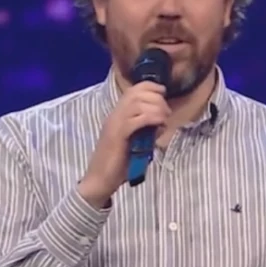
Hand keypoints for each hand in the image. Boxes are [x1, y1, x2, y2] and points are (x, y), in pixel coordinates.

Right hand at [78, 81, 169, 206]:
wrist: (99, 180)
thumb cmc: (117, 164)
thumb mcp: (134, 142)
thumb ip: (144, 130)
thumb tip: (161, 123)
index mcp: (117, 114)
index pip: (134, 89)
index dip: (151, 87)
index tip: (164, 93)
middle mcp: (115, 115)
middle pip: (137, 93)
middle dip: (157, 98)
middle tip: (166, 112)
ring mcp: (115, 123)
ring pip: (137, 103)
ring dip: (156, 108)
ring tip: (164, 119)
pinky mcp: (118, 134)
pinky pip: (137, 119)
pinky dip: (151, 118)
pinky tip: (159, 125)